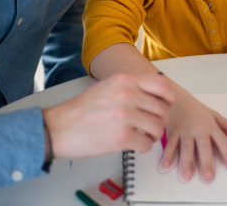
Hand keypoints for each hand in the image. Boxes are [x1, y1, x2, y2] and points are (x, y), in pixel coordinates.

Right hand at [42, 72, 173, 158]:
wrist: (58, 127)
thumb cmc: (81, 109)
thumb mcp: (108, 86)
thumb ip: (131, 87)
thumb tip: (155, 94)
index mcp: (125, 80)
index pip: (162, 86)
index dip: (167, 98)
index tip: (164, 105)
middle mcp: (127, 95)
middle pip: (162, 110)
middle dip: (158, 120)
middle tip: (148, 125)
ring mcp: (125, 116)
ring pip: (158, 127)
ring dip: (152, 135)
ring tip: (141, 135)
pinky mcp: (121, 137)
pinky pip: (147, 144)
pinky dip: (143, 146)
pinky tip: (133, 144)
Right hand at [160, 86, 226, 181]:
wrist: (177, 97)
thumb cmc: (196, 109)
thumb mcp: (213, 114)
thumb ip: (226, 126)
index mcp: (211, 126)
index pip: (222, 141)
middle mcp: (199, 129)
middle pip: (203, 147)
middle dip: (206, 162)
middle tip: (208, 177)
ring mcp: (185, 131)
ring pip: (186, 148)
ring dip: (186, 162)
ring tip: (187, 176)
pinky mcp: (173, 131)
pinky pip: (170, 144)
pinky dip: (167, 154)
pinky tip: (166, 165)